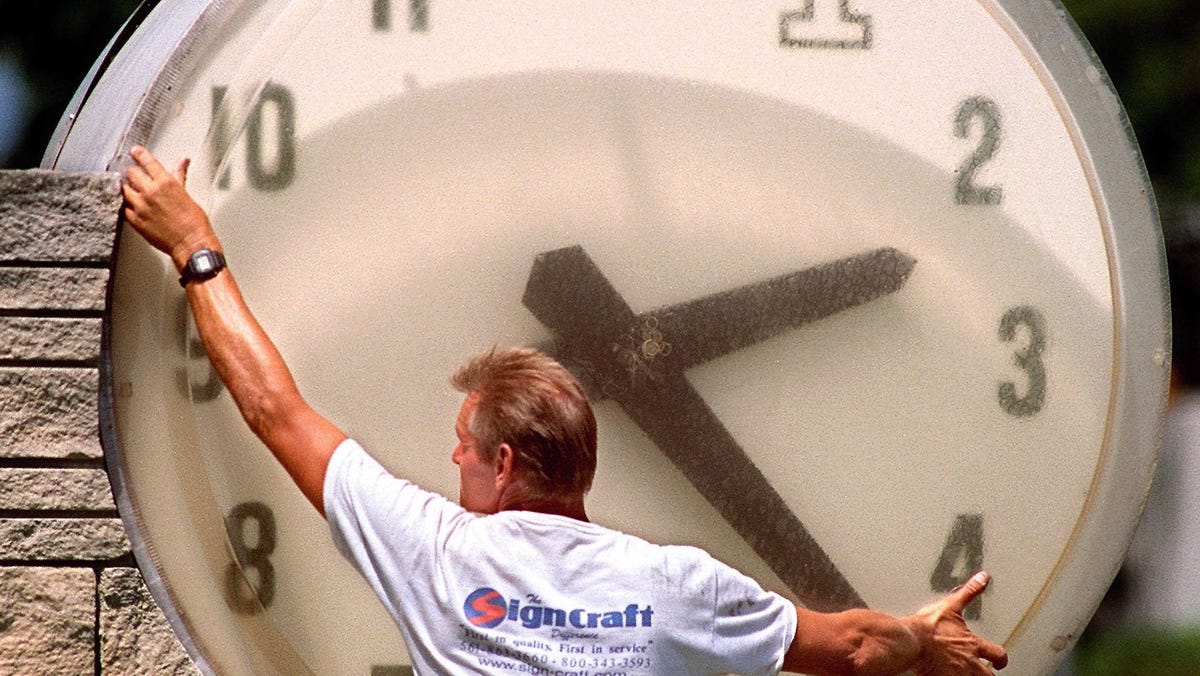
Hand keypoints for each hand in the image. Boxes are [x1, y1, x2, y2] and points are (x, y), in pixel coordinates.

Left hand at [121, 146, 218, 270]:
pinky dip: (127, 205)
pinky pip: (124, 207)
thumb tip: (183, 162)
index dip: (138, 154)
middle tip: (135, 175)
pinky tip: (133, 206)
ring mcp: (140, 207)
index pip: (146, 161)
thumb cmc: (194, 222)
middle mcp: (150, 192)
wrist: (191, 243)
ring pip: (123, 189)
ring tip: (133, 191)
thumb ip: (179, 176)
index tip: (135, 152)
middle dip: (133, 172)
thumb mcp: (188, 194)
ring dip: (128, 188)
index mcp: (165, 182)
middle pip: (131, 173)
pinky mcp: (135, 220)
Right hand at [907, 571, 1007, 673]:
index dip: (1001, 658)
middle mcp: (968, 662)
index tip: (1000, 661)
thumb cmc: (928, 626)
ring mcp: (956, 674)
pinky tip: (944, 675)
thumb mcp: (951, 605)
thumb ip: (969, 592)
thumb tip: (983, 578)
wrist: (910, 641)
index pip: (997, 654)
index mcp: (972, 644)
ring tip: (966, 675)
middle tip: (986, 673)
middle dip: (988, 674)